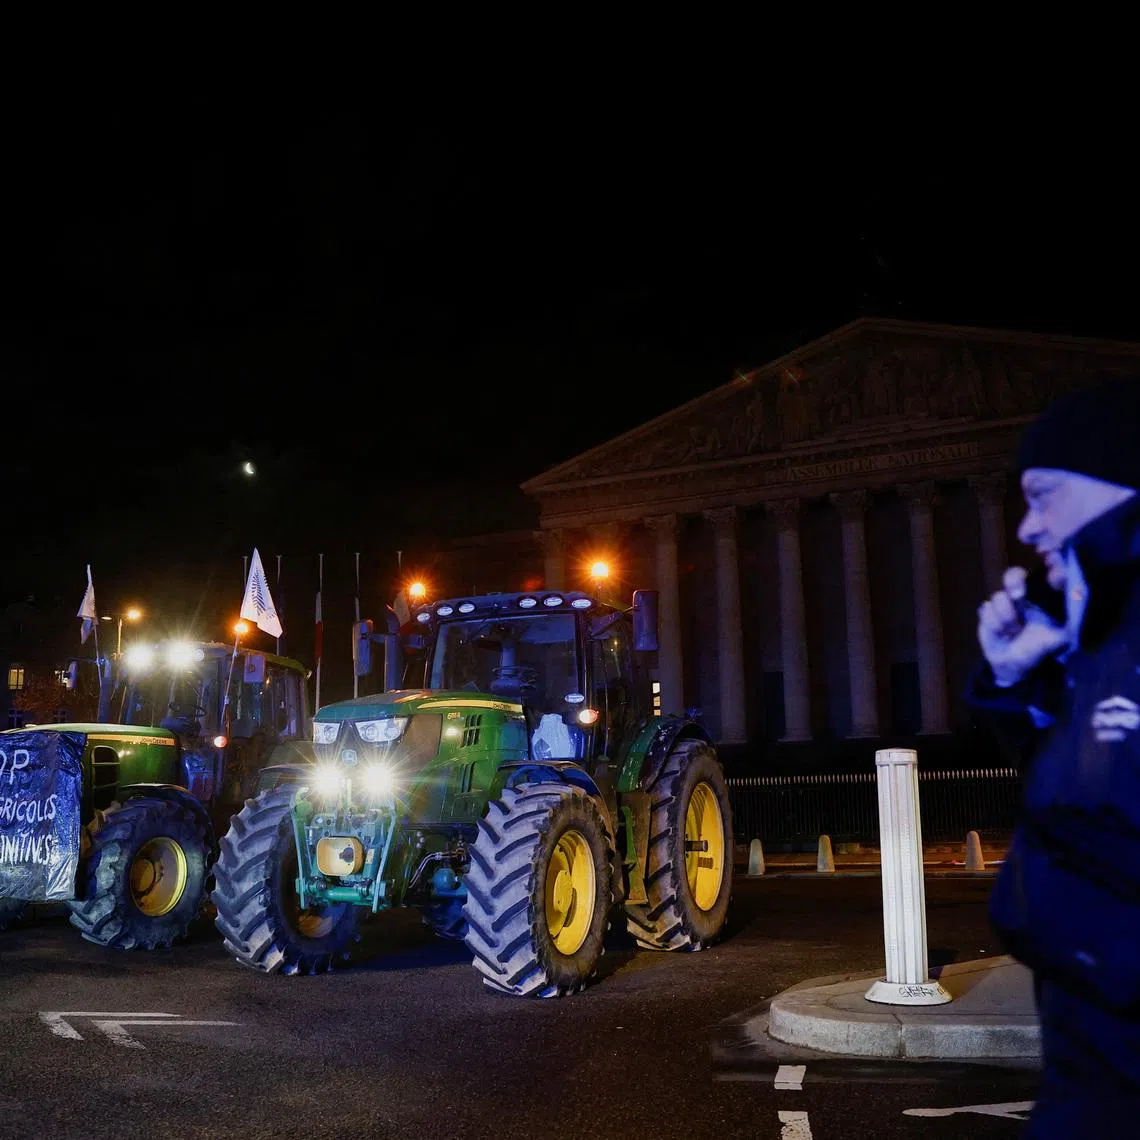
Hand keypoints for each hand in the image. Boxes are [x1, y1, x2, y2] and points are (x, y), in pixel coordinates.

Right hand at [977, 567, 1069, 685]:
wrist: (1012, 665)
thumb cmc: (1038, 649)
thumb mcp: (1060, 638)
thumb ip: (1070, 623)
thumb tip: (1077, 605)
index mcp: (1042, 599)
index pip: (1045, 576)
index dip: (1050, 565)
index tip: (1052, 558)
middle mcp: (1022, 597)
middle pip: (1014, 575)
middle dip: (1014, 580)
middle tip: (1017, 594)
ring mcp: (1003, 604)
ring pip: (999, 597)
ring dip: (1005, 619)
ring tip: (1012, 633)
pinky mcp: (987, 613)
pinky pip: (986, 610)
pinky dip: (993, 624)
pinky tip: (1001, 634)